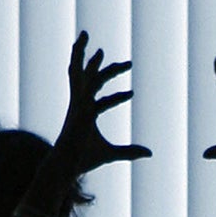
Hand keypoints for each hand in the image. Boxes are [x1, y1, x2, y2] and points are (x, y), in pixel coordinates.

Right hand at [54, 32, 149, 173]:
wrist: (66, 168)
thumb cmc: (83, 159)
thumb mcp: (111, 153)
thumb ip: (129, 151)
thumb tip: (149, 153)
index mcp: (83, 108)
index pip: (93, 87)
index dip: (107, 81)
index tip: (131, 91)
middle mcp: (79, 104)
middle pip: (83, 76)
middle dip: (90, 61)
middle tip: (99, 49)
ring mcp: (79, 109)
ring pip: (85, 80)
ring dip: (93, 65)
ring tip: (100, 51)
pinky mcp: (82, 117)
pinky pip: (100, 102)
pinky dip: (115, 98)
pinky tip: (131, 94)